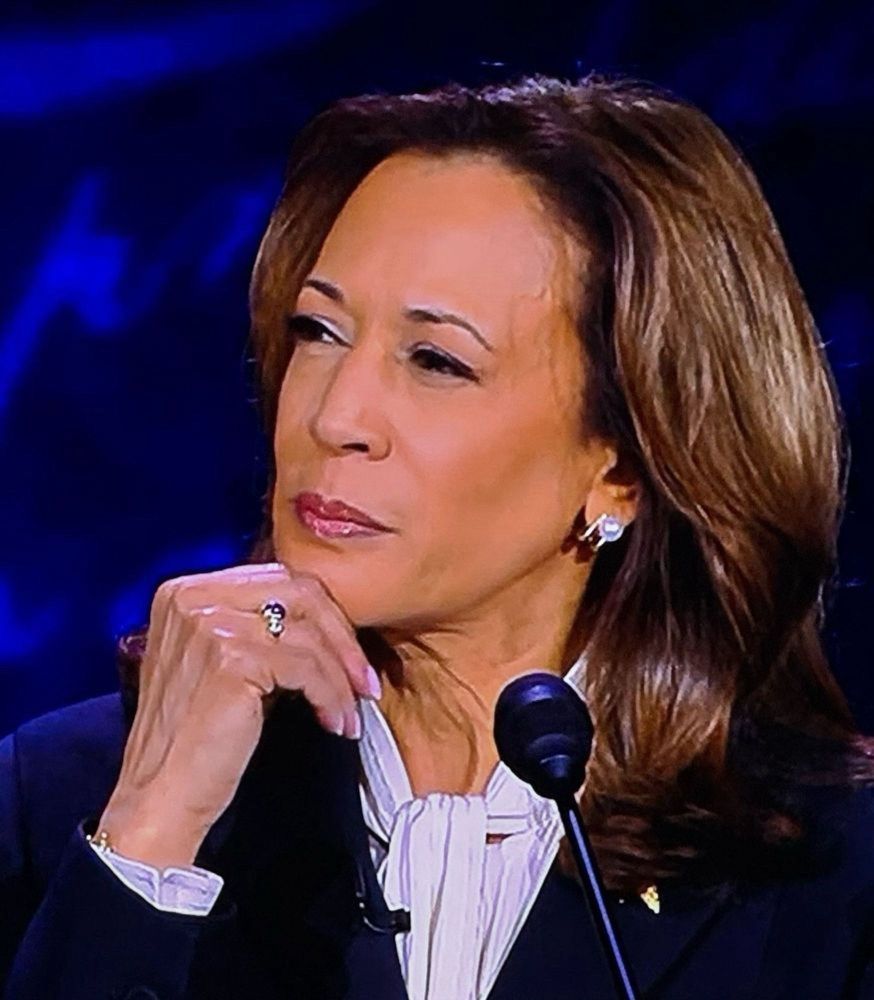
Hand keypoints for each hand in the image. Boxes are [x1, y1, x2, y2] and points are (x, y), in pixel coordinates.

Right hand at [96, 562, 379, 866]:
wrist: (160, 798)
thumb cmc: (195, 738)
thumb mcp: (222, 662)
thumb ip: (259, 627)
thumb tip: (329, 622)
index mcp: (185, 590)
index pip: (277, 579)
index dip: (323, 615)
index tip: (349, 654)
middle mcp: (193, 597)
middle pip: (298, 592)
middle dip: (342, 637)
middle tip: (364, 680)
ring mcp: (209, 624)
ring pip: (308, 634)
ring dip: (341, 677)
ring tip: (352, 712)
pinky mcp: (230, 659)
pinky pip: (306, 668)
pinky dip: (331, 696)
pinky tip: (335, 723)